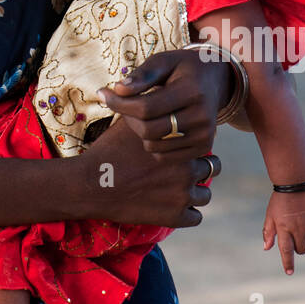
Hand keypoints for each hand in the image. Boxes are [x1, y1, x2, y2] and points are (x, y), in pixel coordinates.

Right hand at [73, 118, 217, 229]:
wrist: (92, 184)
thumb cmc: (109, 150)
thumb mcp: (128, 123)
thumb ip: (144, 108)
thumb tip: (143, 85)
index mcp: (179, 145)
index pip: (205, 145)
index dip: (194, 147)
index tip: (184, 148)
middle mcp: (187, 170)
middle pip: (212, 168)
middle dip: (202, 168)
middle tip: (186, 170)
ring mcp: (182, 195)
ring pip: (205, 195)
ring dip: (195, 192)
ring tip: (179, 189)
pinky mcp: (175, 217)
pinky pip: (196, 217)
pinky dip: (187, 212)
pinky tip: (172, 205)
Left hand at [98, 46, 229, 155]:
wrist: (214, 80)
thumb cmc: (183, 68)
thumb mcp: (164, 60)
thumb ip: (142, 74)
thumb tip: (119, 89)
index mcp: (192, 91)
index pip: (146, 107)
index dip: (118, 103)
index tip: (104, 92)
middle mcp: (202, 117)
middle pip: (148, 129)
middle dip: (127, 117)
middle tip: (120, 103)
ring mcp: (205, 136)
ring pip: (153, 145)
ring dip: (138, 131)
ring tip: (139, 113)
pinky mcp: (202, 148)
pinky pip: (164, 156)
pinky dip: (152, 143)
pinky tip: (152, 125)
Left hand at [263, 188, 304, 274]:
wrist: (295, 181)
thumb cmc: (280, 200)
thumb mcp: (271, 215)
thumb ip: (268, 232)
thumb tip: (267, 248)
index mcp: (283, 227)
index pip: (286, 250)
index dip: (287, 263)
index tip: (289, 272)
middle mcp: (298, 228)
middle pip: (302, 250)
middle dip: (300, 247)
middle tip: (298, 235)